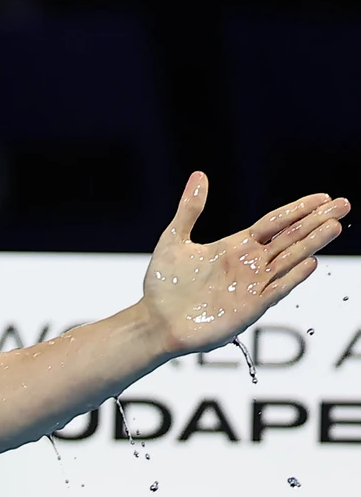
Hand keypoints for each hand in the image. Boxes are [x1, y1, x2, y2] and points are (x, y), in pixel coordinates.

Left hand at [142, 171, 349, 355]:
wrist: (156, 321)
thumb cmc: (163, 284)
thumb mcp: (174, 239)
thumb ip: (190, 209)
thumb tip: (200, 175)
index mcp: (235, 247)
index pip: (275, 224)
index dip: (298, 210)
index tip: (322, 197)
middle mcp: (249, 264)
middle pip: (290, 238)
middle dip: (316, 221)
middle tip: (343, 204)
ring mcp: (253, 285)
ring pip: (289, 259)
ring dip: (311, 243)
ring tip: (334, 226)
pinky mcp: (250, 307)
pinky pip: (276, 289)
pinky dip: (292, 276)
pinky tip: (310, 262)